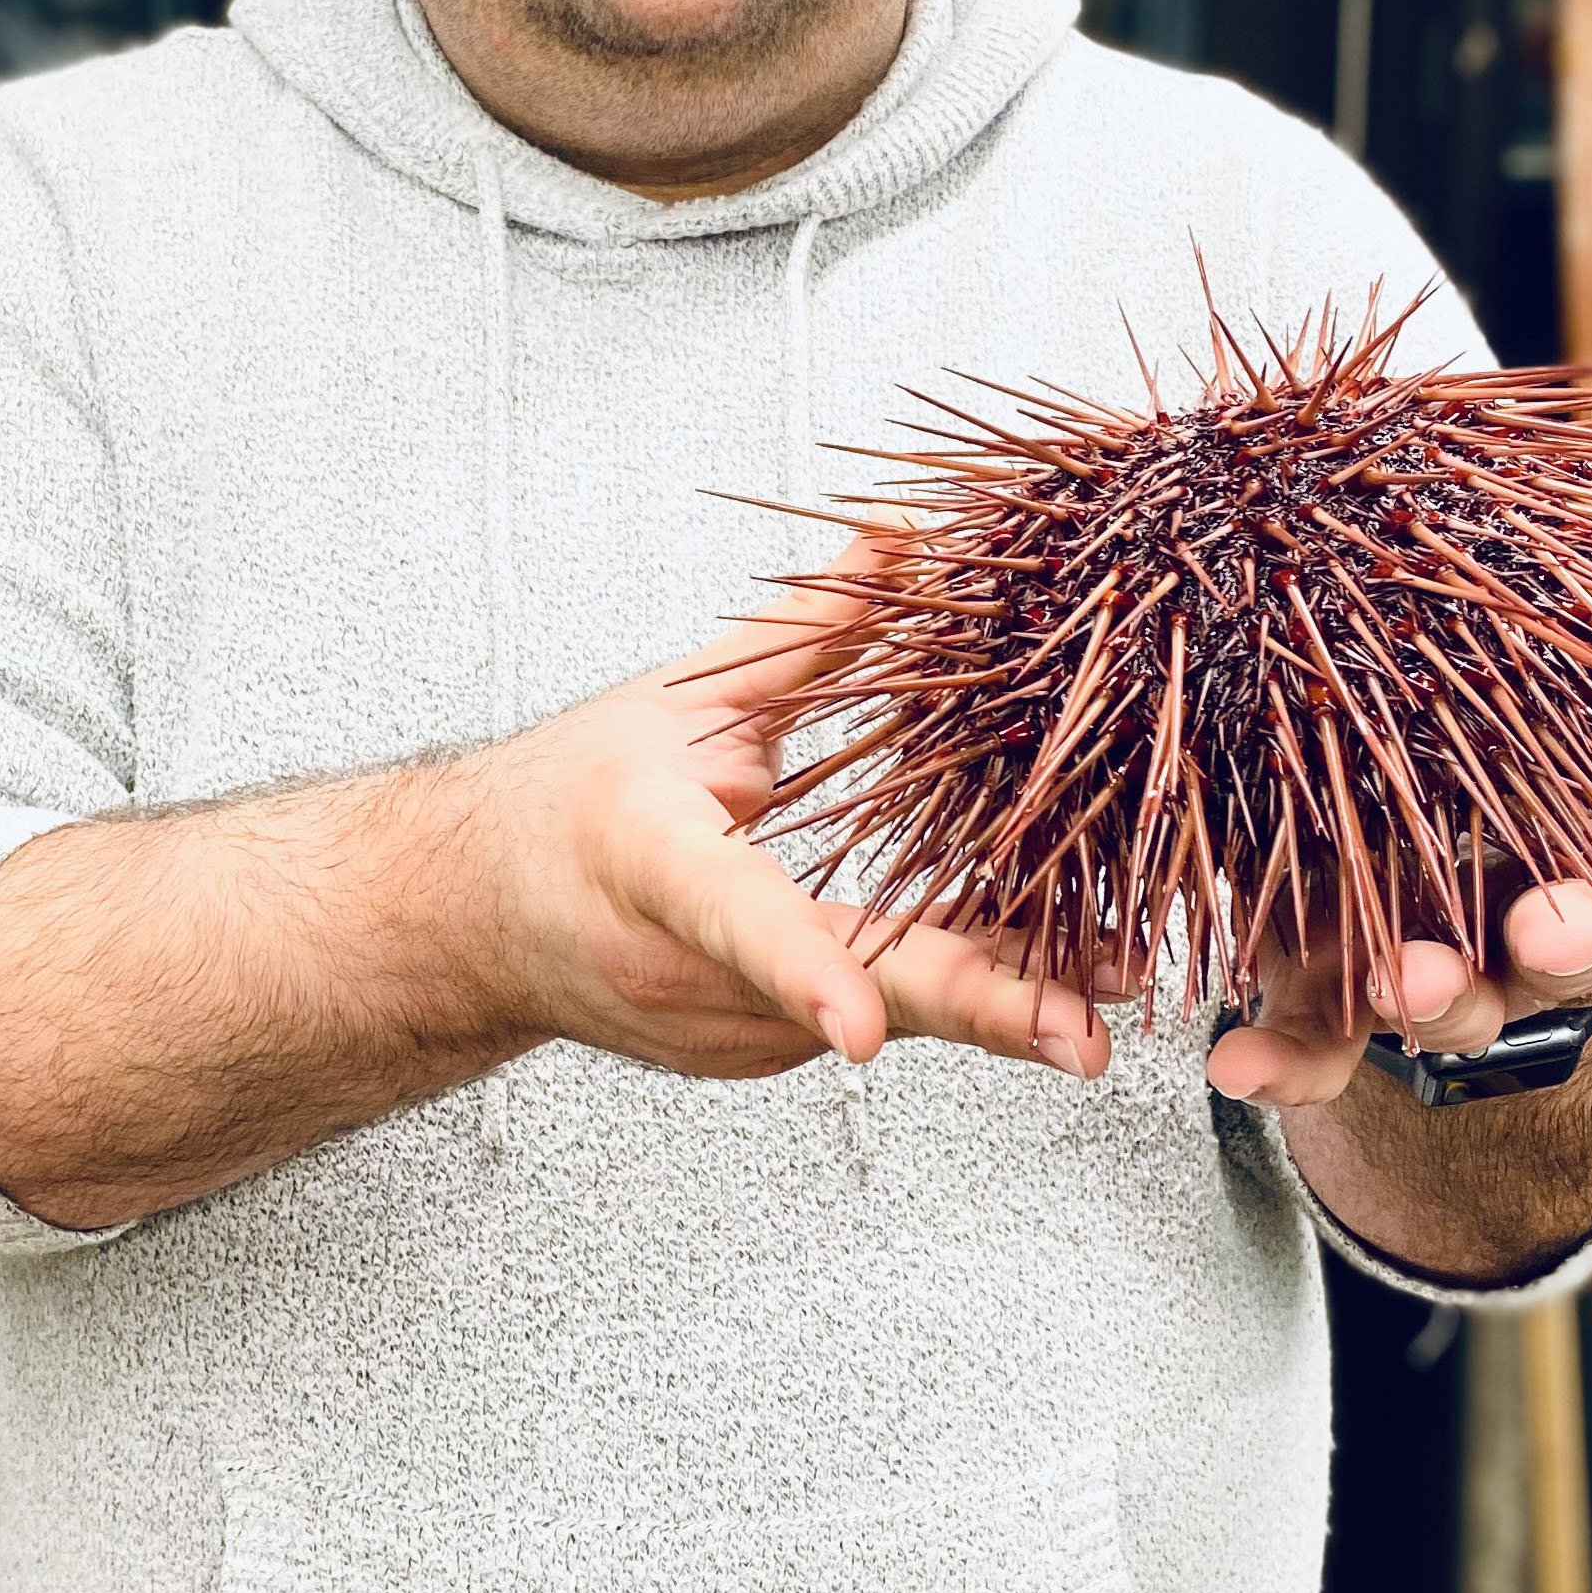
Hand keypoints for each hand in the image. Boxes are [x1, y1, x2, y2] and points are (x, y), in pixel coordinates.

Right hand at [465, 536, 1111, 1082]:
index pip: (736, 921)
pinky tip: (1049, 967)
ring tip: (1119, 976)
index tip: (861, 1031)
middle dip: (985, 1015)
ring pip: (892, 1013)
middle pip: (857, 998)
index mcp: (653, 865)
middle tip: (1086, 1034)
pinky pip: (881, 1014)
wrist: (472, 924)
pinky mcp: (763, 1054)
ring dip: (1005, 993)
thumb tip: (904, 538)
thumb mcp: (681, 701)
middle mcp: (690, 973)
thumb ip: (806, 630)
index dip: (806, 974)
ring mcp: (729, 1034)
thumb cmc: (567, 805)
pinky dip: (959, 986)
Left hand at [1206, 586, 1591, 1109]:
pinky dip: (1278, 1060)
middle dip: (1560, 943)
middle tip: (1551, 927)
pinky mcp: (1333, 989)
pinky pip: (1310, 1040)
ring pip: (1439, 999)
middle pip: (1566, 951)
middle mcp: (1544, 937)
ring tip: (1403, 984)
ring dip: (1423, 998)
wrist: (1475, 898)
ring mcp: (1442, 969)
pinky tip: (1237, 1061)